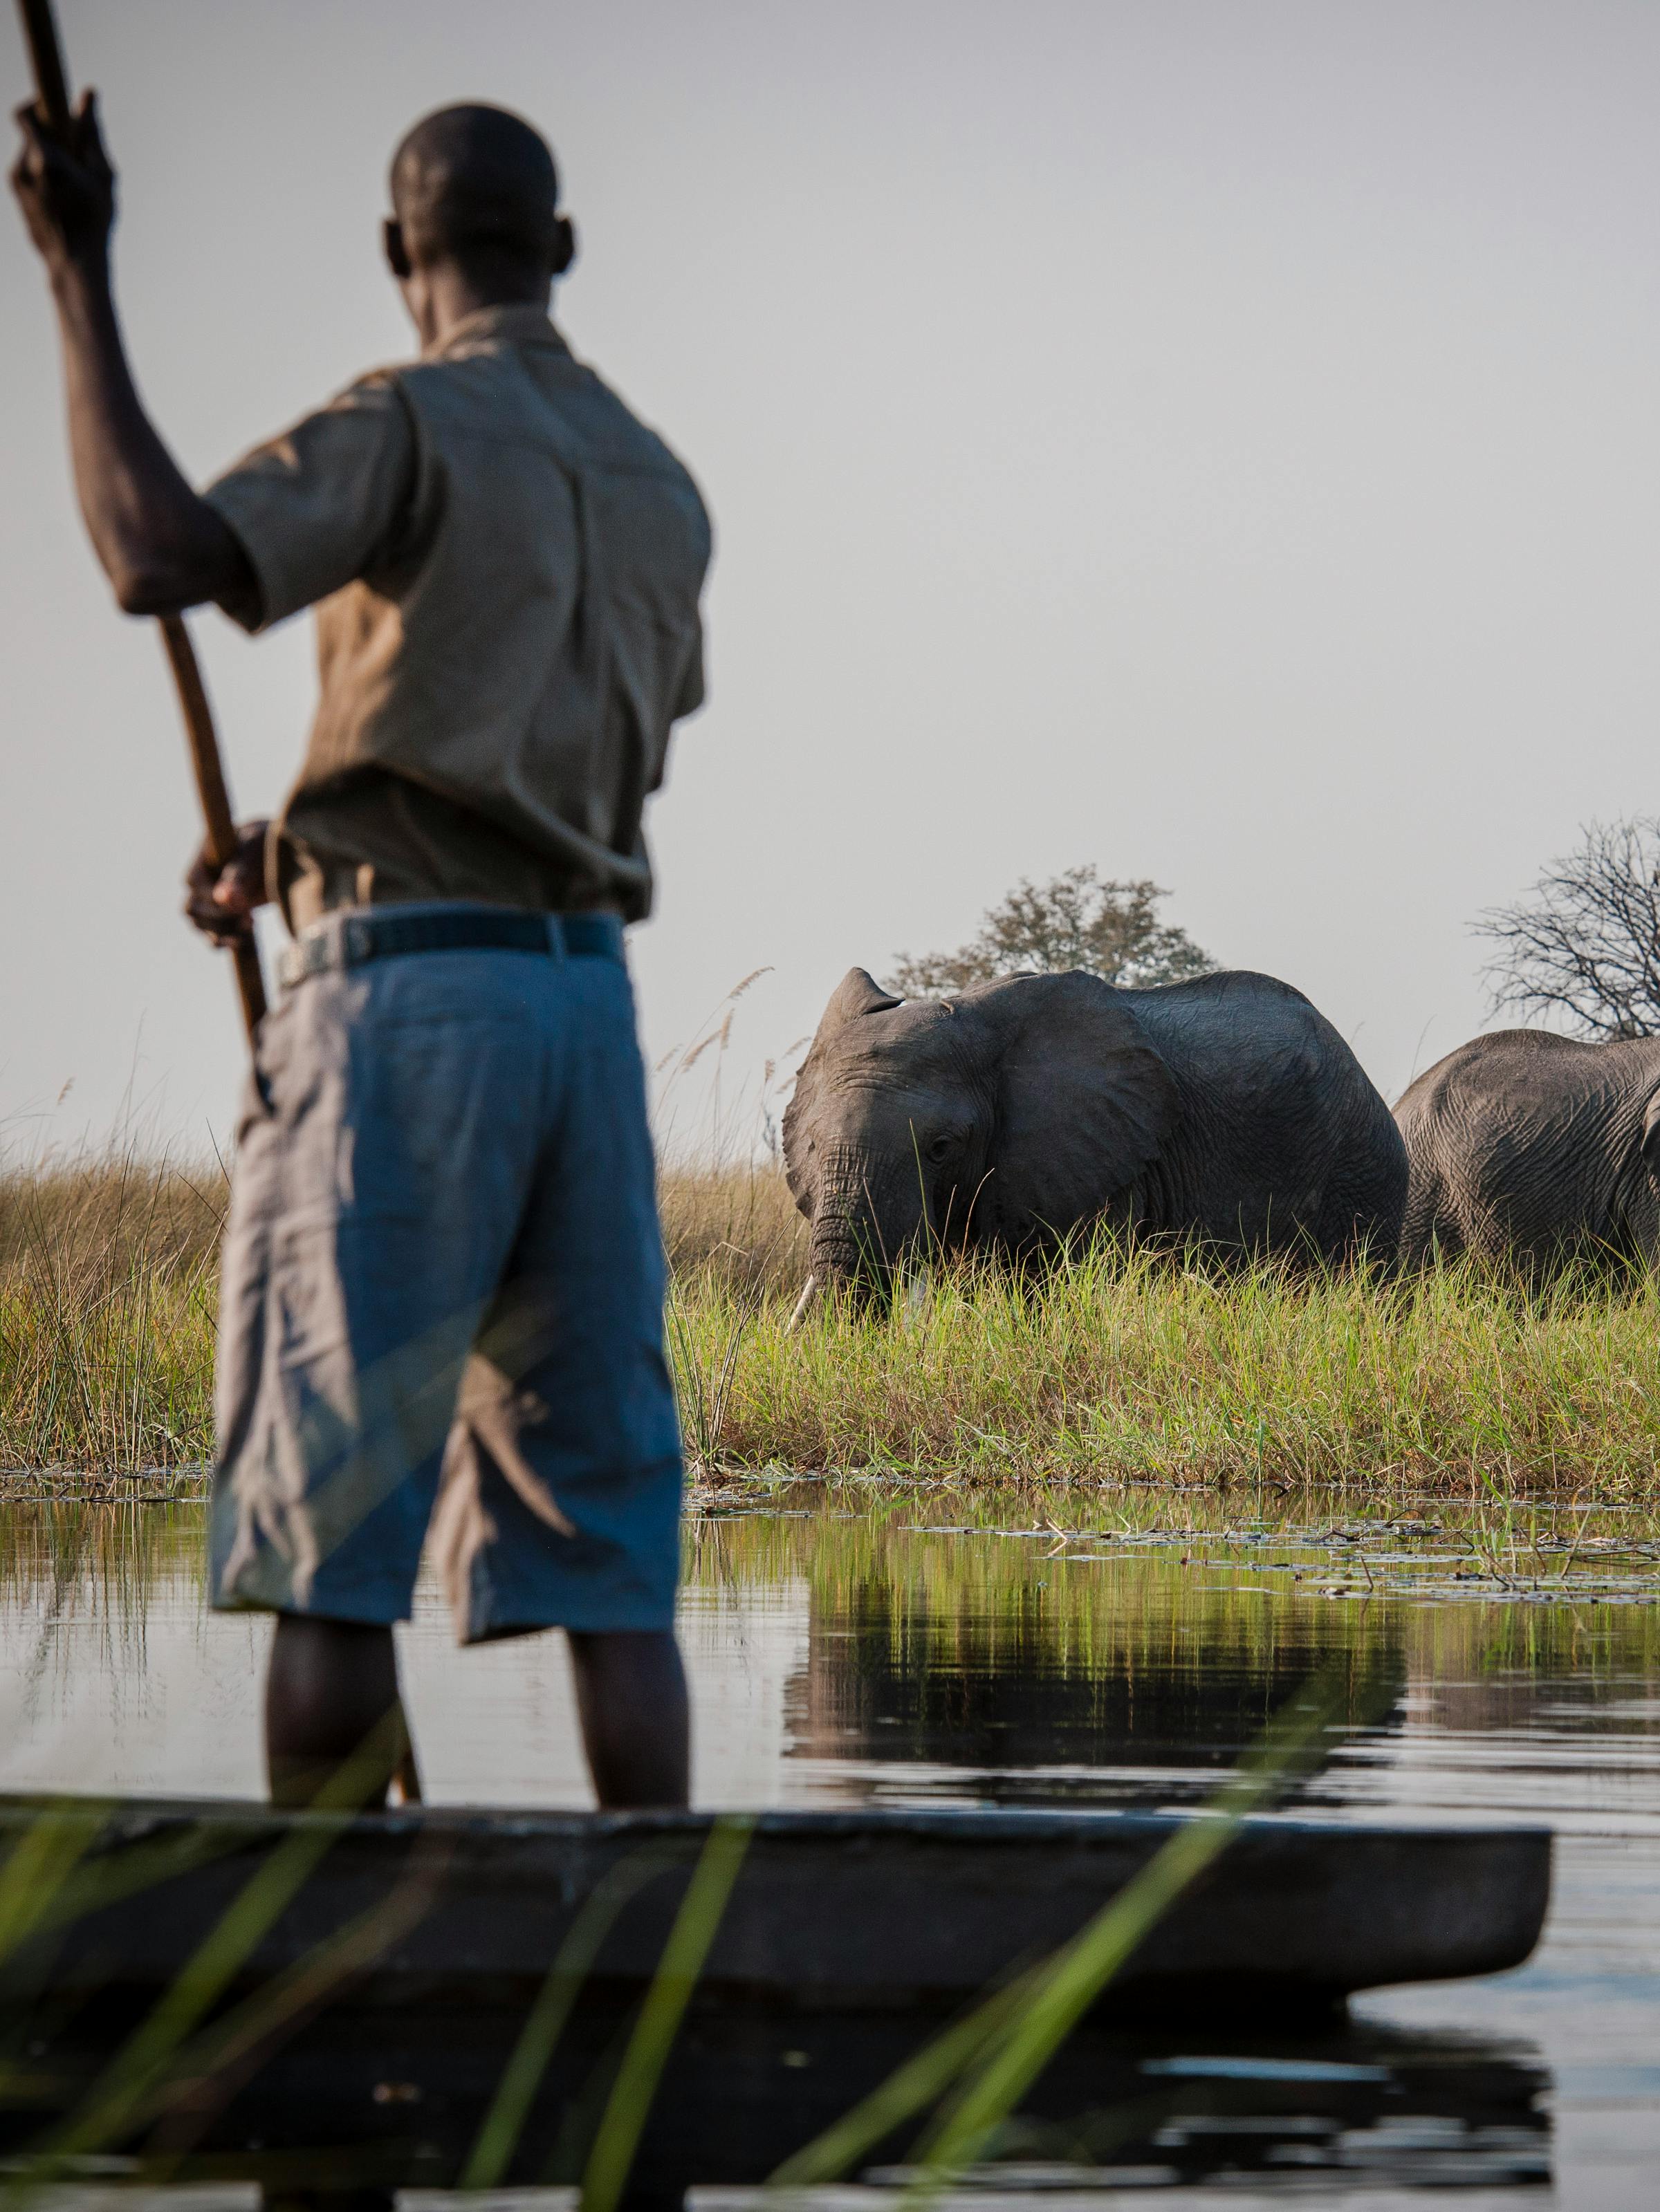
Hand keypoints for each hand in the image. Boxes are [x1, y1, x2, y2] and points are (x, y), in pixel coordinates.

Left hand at [11, 89, 114, 271]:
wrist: (74, 263)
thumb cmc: (94, 221)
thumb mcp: (101, 174)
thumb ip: (91, 132)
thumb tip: (88, 94)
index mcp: (44, 158)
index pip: (25, 113)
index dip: (37, 104)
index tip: (54, 105)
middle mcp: (23, 167)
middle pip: (31, 134)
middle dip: (51, 135)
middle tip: (74, 150)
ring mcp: (16, 183)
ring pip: (30, 155)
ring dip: (49, 157)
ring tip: (73, 182)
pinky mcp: (16, 196)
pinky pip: (29, 173)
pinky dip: (45, 175)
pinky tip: (64, 197)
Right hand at [185, 820, 269, 945]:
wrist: (285, 853)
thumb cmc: (268, 844)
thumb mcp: (256, 852)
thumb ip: (240, 874)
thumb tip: (224, 899)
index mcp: (205, 856)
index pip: (193, 882)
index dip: (211, 898)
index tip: (239, 904)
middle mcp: (203, 878)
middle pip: (192, 907)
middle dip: (220, 917)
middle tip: (247, 915)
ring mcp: (210, 897)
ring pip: (199, 923)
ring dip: (222, 932)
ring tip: (249, 925)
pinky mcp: (223, 913)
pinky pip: (212, 934)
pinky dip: (224, 941)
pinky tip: (243, 940)